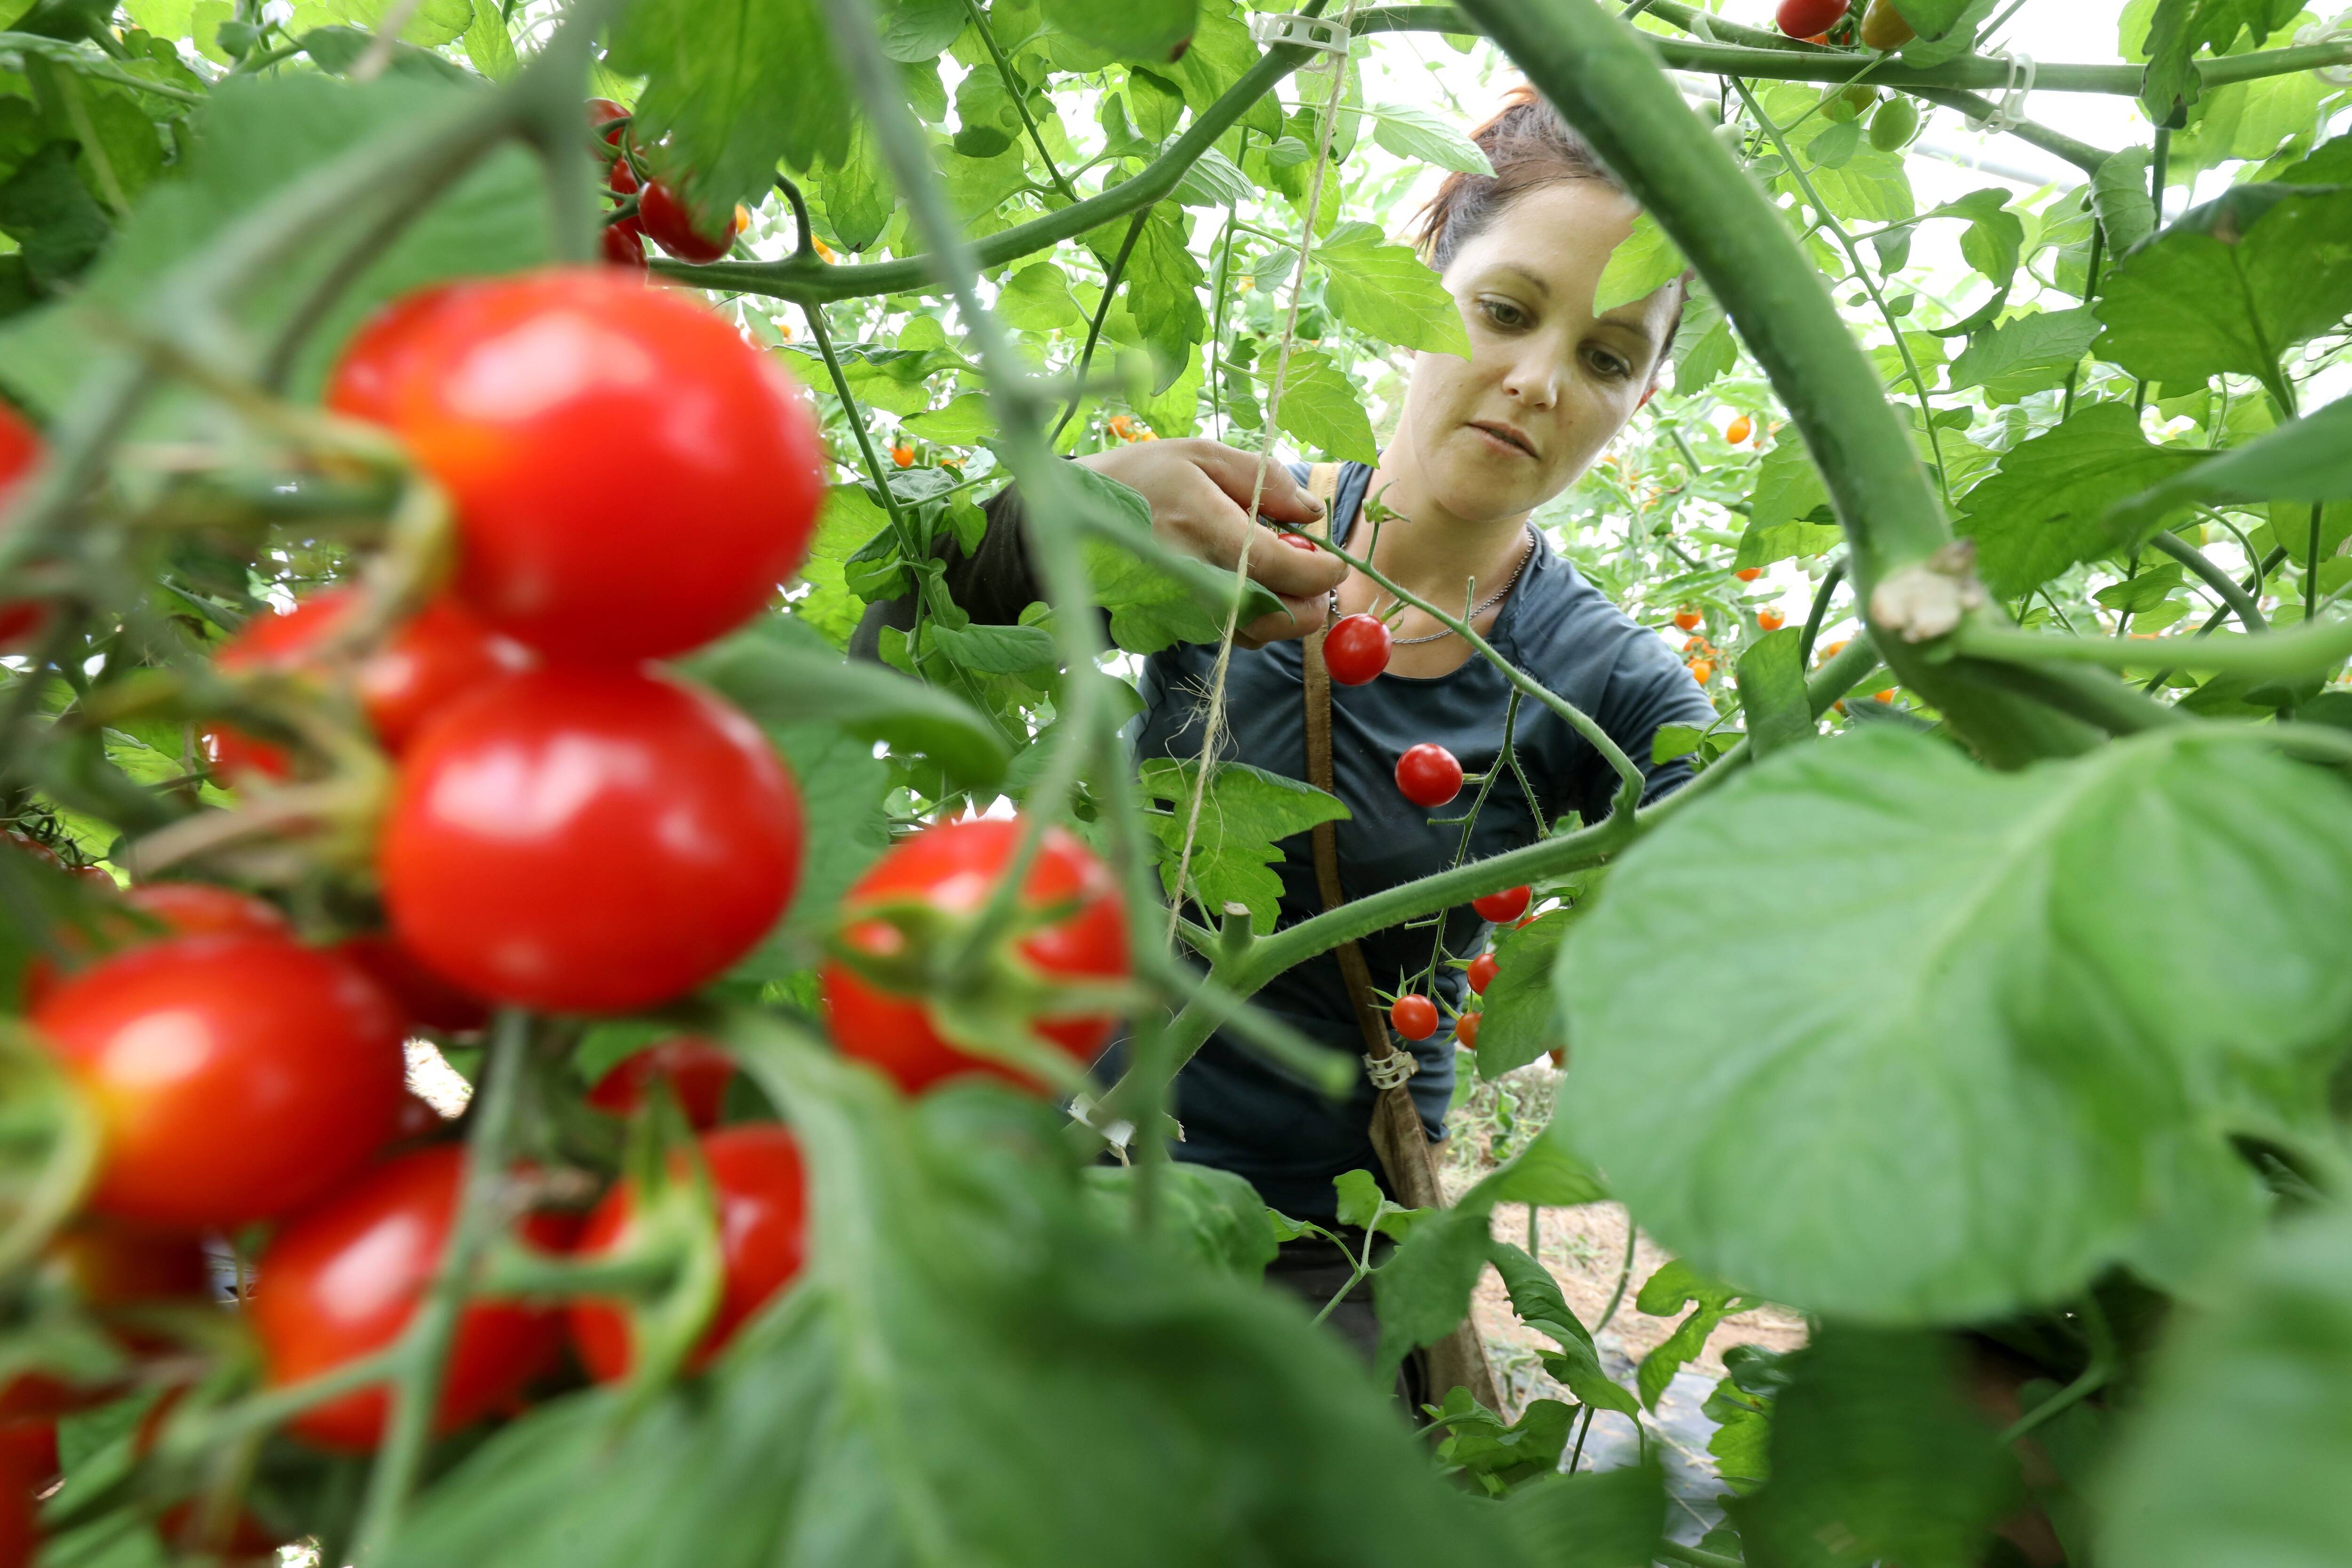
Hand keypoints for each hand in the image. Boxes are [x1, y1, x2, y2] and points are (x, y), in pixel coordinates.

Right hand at [1076, 439, 1348, 648]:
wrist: (1061, 521)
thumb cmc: (1135, 478)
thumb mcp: (1197, 453)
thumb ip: (1261, 478)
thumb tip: (1311, 512)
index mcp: (1203, 527)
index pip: (1280, 566)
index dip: (1320, 572)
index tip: (1335, 563)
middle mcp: (1193, 578)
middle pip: (1275, 616)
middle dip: (1309, 605)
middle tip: (1317, 580)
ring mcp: (1180, 610)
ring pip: (1254, 633)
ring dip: (1282, 614)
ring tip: (1281, 579)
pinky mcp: (1171, 629)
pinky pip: (1227, 634)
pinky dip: (1249, 618)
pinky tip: (1243, 587)